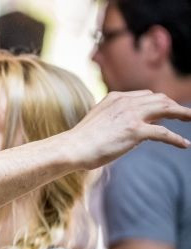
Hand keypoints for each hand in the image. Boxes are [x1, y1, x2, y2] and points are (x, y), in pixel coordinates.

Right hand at [66, 90, 190, 169]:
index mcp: (115, 97)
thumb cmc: (81, 140)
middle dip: (175, 105)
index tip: (167, 108)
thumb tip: (131, 133)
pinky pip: (164, 133)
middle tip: (186, 114)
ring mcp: (131, 115)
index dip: (159, 102)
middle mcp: (126, 102)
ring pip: (166, 109)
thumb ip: (114, 120)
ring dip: (182, 114)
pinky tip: (185, 145)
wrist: (73, 147)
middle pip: (159, 98)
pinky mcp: (135, 131)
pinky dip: (177, 139)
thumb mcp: (98, 121)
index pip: (145, 95)